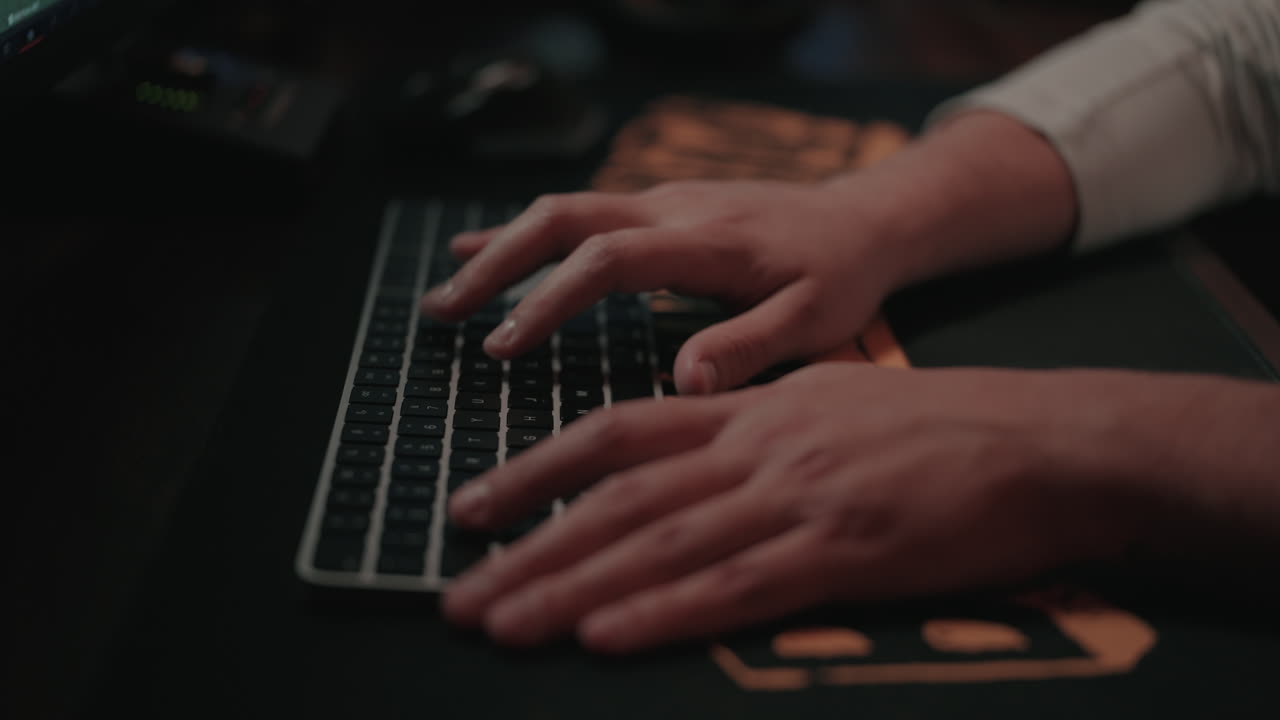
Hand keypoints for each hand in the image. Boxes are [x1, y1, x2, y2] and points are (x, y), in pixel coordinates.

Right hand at [419, 180, 908, 393]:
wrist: (863, 219)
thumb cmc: (842, 276)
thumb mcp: (815, 320)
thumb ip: (749, 346)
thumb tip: (684, 381)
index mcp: (706, 240)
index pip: (607, 259)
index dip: (549, 300)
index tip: (504, 347)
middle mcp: (673, 207)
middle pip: (563, 218)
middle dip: (497, 264)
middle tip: (443, 312)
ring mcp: (662, 200)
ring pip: (563, 209)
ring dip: (500, 247)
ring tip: (447, 292)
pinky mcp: (660, 206)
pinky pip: (583, 212)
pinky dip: (528, 233)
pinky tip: (484, 248)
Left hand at [441, 363, 1148, 652]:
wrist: (1048, 442)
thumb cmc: (943, 429)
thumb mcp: (830, 405)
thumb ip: (753, 432)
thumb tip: (690, 456)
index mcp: (751, 413)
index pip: (616, 436)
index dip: (533, 470)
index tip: (473, 509)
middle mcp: (758, 448)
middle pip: (617, 496)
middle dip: (527, 546)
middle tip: (458, 594)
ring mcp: (800, 498)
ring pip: (660, 543)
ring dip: (570, 587)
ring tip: (501, 625)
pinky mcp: (847, 552)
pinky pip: (739, 586)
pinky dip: (664, 611)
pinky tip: (605, 634)